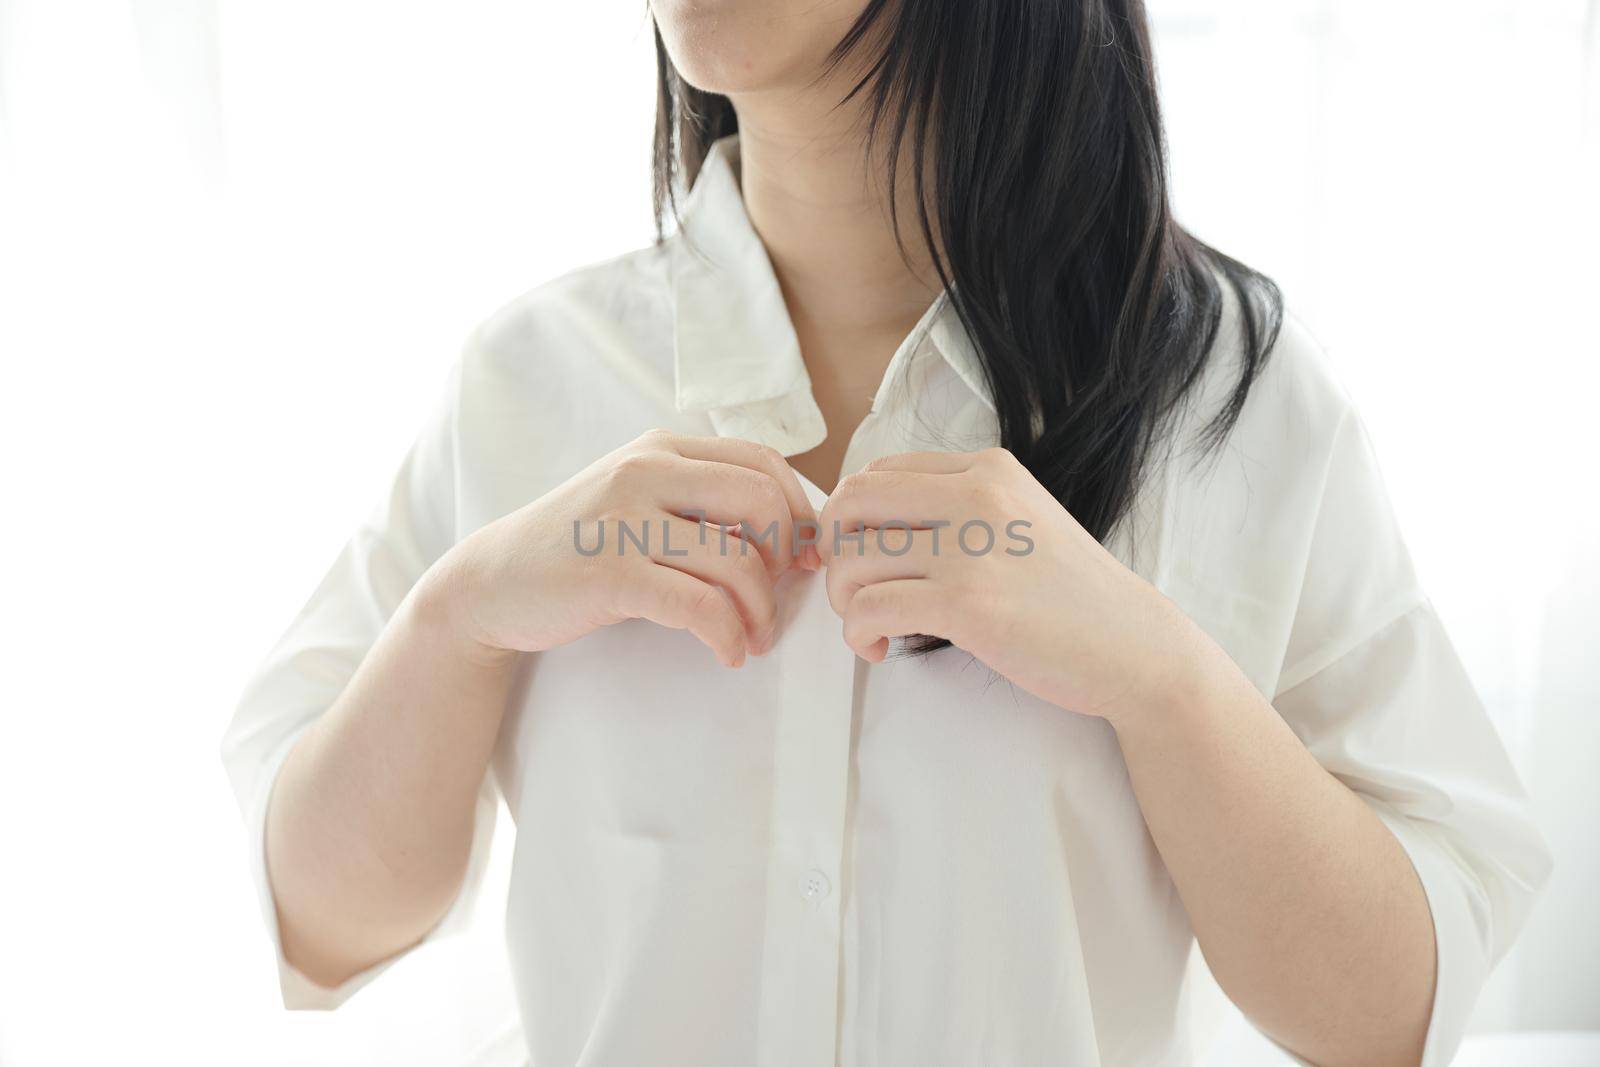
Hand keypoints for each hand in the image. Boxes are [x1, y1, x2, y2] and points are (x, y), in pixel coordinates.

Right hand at [428, 430, 818, 667]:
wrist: (492, 582)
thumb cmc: (579, 547)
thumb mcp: (638, 501)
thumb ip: (699, 501)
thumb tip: (788, 533)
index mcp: (660, 447)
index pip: (762, 461)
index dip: (799, 511)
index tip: (805, 557)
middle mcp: (645, 469)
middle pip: (761, 502)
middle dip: (785, 557)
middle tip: (777, 596)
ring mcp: (624, 518)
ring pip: (735, 560)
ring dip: (760, 611)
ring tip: (752, 638)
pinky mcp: (609, 572)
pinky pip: (697, 605)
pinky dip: (726, 635)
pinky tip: (727, 653)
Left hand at [817, 448, 1205, 725]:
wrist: (1133, 646)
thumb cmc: (1070, 595)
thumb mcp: (1019, 520)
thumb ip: (957, 509)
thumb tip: (869, 525)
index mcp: (987, 468)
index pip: (877, 471)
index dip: (850, 517)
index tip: (860, 555)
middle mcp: (976, 494)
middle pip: (851, 503)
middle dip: (833, 551)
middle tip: (853, 589)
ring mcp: (971, 548)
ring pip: (852, 560)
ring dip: (844, 601)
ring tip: (871, 625)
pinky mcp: (966, 603)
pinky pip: (870, 608)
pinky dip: (858, 633)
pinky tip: (879, 647)